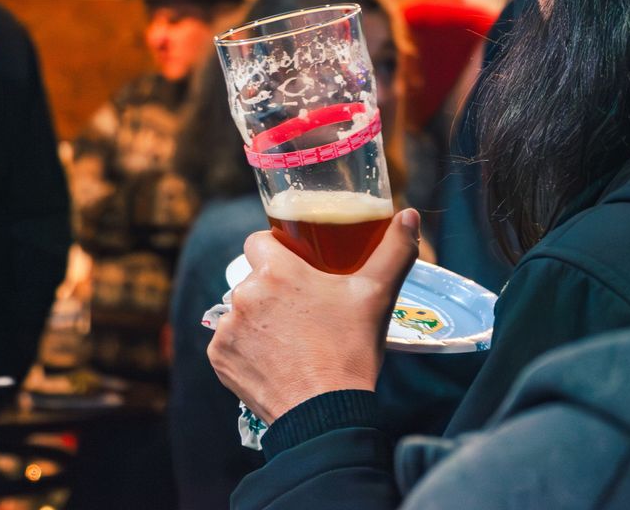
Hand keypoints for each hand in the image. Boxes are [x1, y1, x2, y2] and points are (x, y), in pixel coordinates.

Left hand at [207, 209, 420, 423]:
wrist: (324, 414)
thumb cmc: (350, 350)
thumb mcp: (377, 296)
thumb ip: (394, 251)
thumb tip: (409, 215)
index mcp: (276, 271)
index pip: (259, 241)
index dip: (276, 250)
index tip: (295, 265)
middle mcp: (243, 293)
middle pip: (254, 280)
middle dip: (274, 291)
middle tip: (304, 311)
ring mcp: (227, 327)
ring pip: (242, 312)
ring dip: (259, 320)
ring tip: (291, 341)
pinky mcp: (220, 358)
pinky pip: (230, 343)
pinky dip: (247, 349)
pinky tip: (274, 361)